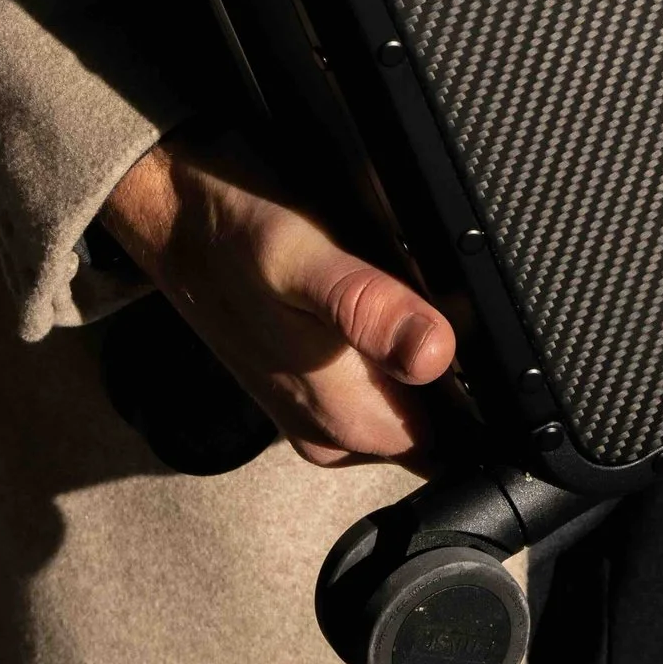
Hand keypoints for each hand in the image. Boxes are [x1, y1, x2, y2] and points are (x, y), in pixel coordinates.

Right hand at [99, 134, 457, 466]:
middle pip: (441, 425)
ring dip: (425, 355)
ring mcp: (320, 414)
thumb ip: (371, 312)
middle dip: (460, 372)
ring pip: (411, 403)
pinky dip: (393, 347)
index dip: (487, 396)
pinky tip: (381, 298)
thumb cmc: (238, 236)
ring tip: (405, 288)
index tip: (478, 333)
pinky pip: (379, 384)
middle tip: (433, 292)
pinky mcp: (311, 386)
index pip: (461, 447)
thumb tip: (433, 354)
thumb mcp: (307, 262)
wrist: (176, 216)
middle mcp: (335, 436)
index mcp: (348, 424)